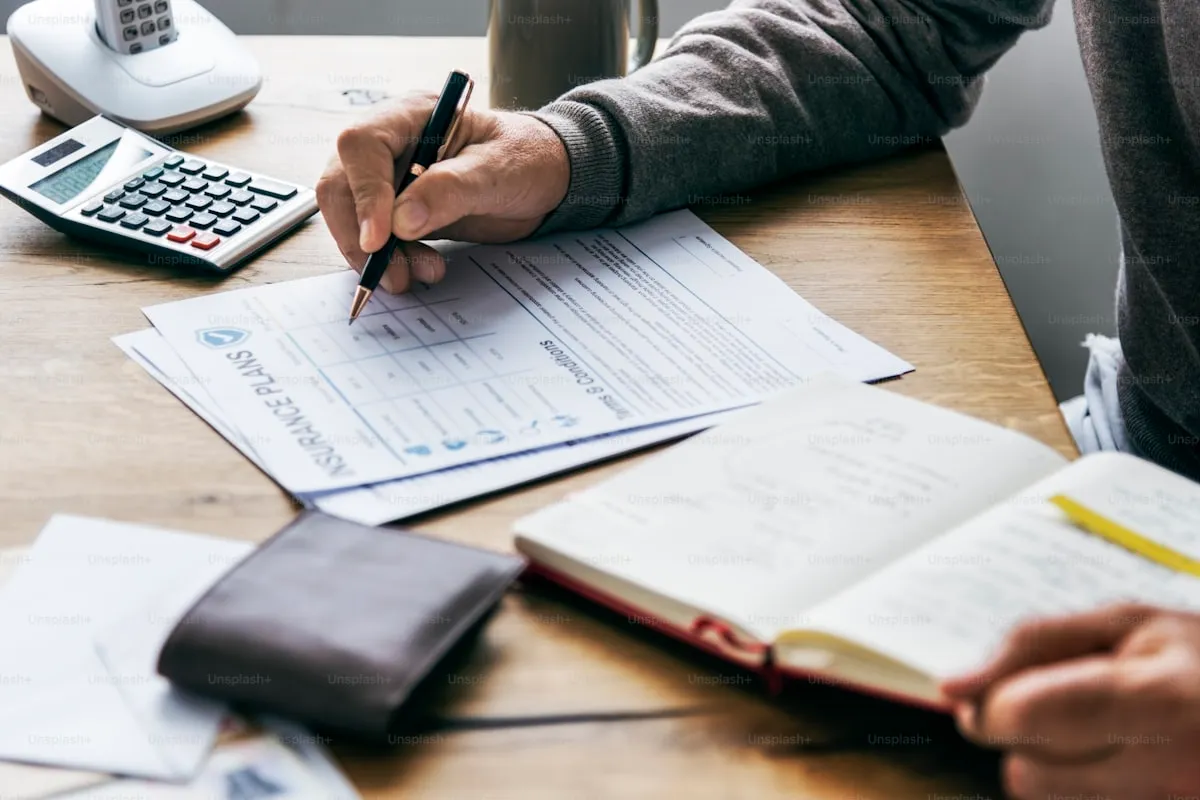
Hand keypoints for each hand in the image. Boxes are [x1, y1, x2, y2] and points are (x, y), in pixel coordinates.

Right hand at [316, 92, 569, 293]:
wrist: (545, 180)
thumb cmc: (527, 160)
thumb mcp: (499, 171)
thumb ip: (451, 190)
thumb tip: (399, 221)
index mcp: (412, 115)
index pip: (362, 146)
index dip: (363, 193)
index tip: (379, 238)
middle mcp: (391, 143)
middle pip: (341, 185)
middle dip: (359, 235)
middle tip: (391, 272)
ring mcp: (390, 178)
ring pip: (352, 217)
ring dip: (376, 255)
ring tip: (414, 276)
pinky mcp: (397, 211)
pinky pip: (376, 239)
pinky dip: (390, 260)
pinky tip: (418, 271)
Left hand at [940, 603, 1199, 798]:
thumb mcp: (1131, 623)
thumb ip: (1033, 646)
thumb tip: (952, 689)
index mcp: (1159, 701)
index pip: (1029, 716)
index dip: (994, 707)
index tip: (994, 698)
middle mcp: (1173, 772)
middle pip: (1029, 774)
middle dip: (1025, 739)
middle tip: (1060, 707)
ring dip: (1053, 767)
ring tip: (1103, 732)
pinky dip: (1083, 788)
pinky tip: (1119, 759)